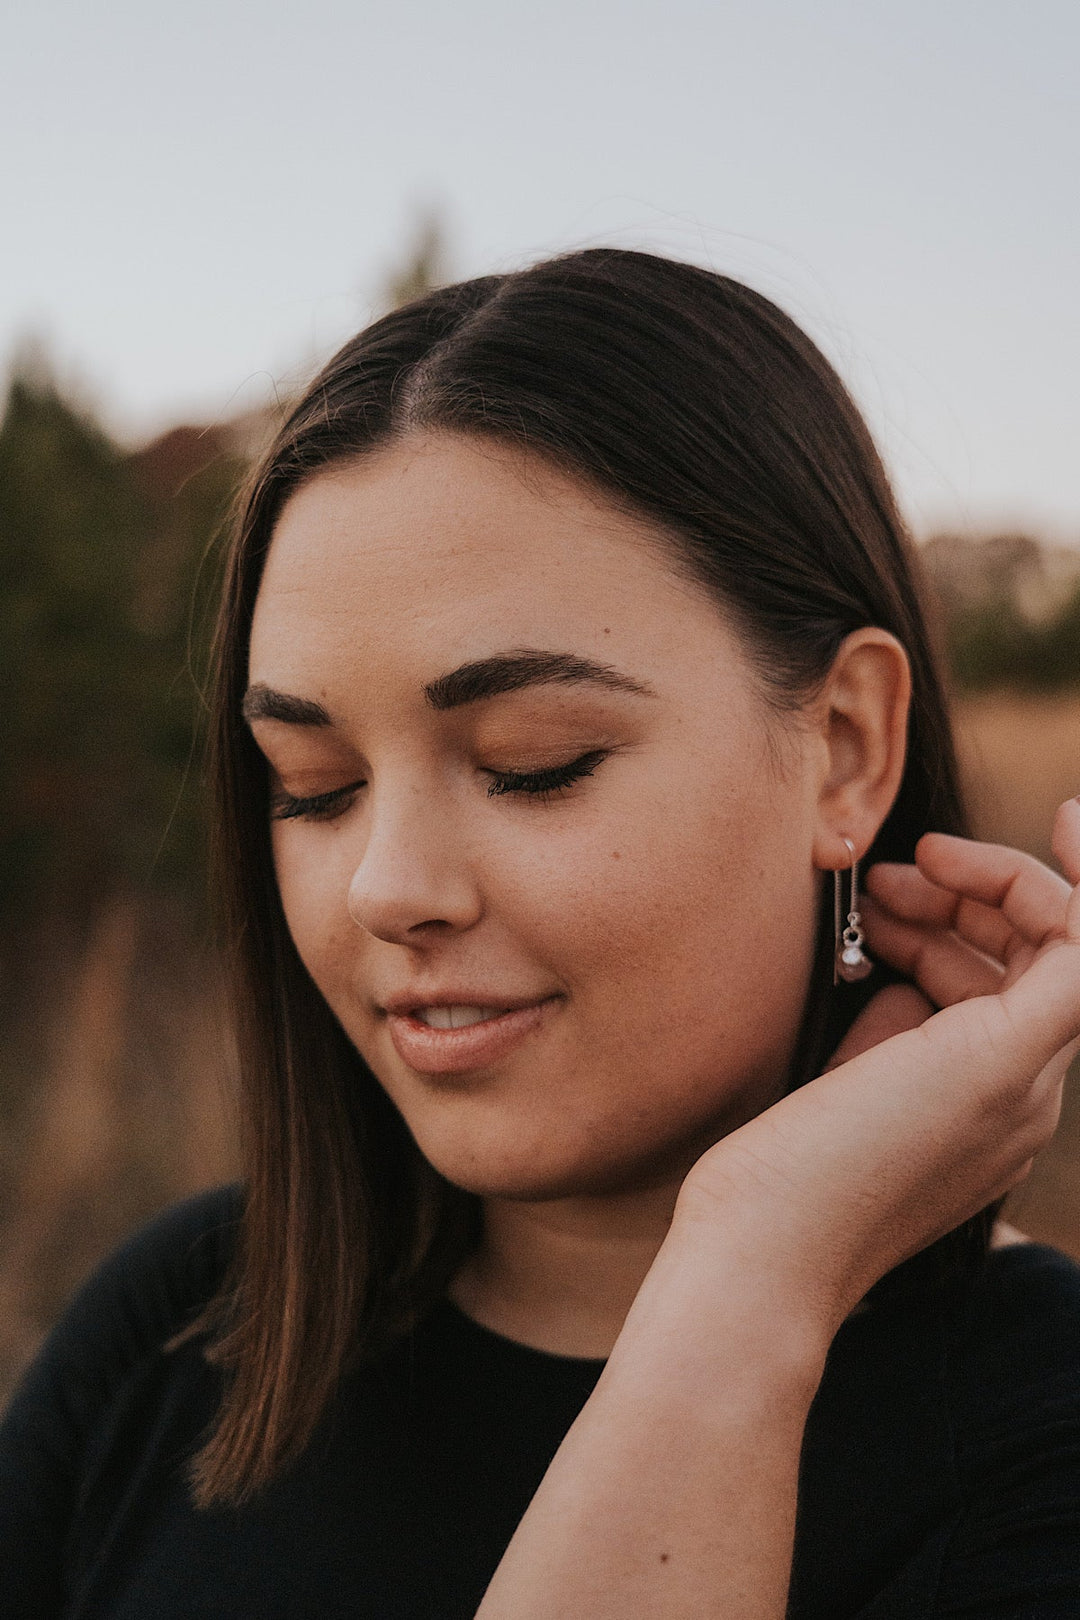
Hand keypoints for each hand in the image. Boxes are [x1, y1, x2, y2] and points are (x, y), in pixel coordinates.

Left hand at [671, 798, 1079, 1342]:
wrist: (761, 1258)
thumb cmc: (774, 1183)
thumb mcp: (840, 1089)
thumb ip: (883, 1036)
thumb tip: (899, 976)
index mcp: (985, 1110)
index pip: (1011, 990)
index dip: (974, 918)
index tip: (909, 877)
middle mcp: (1022, 1101)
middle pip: (1036, 962)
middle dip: (969, 894)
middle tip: (884, 880)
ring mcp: (1023, 1084)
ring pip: (1061, 947)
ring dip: (984, 885)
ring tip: (889, 881)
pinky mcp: (1006, 1059)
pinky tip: (1072, 824)